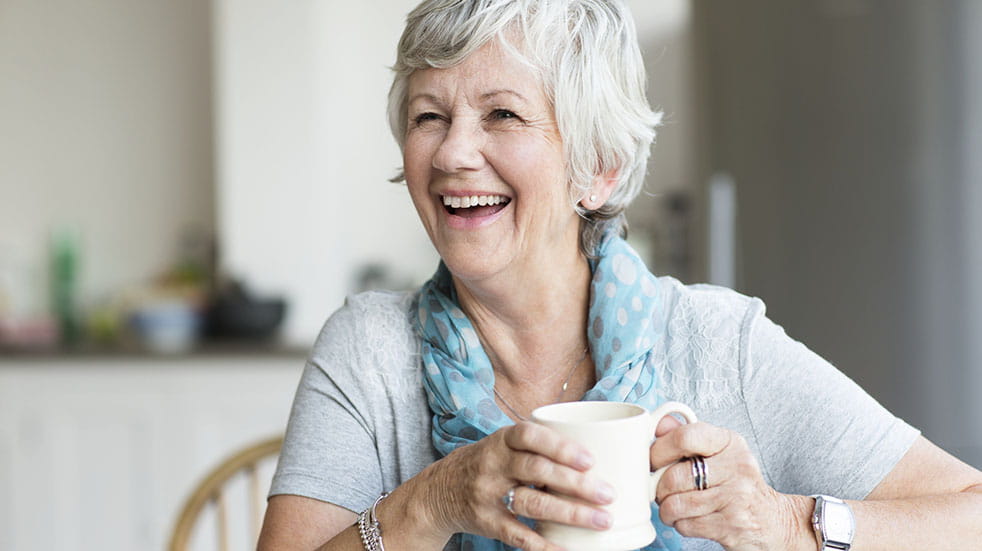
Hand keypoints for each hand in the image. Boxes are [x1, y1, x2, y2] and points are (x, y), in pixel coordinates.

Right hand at [422, 422, 616, 550]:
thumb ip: (539, 445)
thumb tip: (597, 450)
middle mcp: (493, 465)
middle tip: (608, 494)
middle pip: (537, 471)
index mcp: (502, 440)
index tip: (591, 459)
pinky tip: (569, 549)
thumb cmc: (490, 462)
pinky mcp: (487, 522)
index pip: (530, 436)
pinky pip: (518, 536)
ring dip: (570, 514)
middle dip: (576, 484)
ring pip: (532, 504)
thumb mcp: (504, 443)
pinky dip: (545, 545)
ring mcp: (489, 495)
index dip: (560, 447)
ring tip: (602, 521)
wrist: (441, 489)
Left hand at [650, 418, 812, 550]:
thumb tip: (658, 423)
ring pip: (676, 504)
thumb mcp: (719, 452)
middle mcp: (736, 466)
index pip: (685, 436)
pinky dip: (680, 524)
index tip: (652, 460)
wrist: (772, 520)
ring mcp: (736, 497)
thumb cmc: (736, 483)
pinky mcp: (731, 526)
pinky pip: (686, 525)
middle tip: (661, 490)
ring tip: (674, 507)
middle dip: (659, 488)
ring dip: (667, 509)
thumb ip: (688, 436)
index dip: (659, 449)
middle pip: (674, 476)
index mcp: (729, 442)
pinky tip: (690, 519)